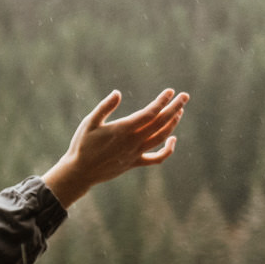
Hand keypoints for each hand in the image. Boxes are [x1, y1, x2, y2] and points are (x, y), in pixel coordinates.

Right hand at [42, 88, 186, 207]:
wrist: (80, 172)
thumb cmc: (82, 145)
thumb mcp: (89, 123)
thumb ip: (104, 107)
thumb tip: (117, 93)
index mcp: (123, 130)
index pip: (150, 113)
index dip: (162, 101)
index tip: (170, 91)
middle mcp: (133, 141)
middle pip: (161, 123)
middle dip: (175, 108)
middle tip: (184, 96)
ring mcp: (136, 153)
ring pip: (162, 137)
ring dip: (173, 123)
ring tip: (179, 111)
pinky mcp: (135, 162)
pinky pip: (157, 158)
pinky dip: (168, 149)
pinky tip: (172, 140)